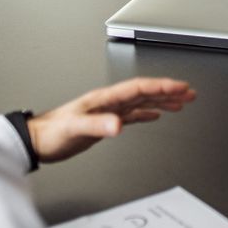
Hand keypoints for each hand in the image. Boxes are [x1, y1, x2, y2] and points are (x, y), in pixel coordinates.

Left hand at [27, 77, 195, 161]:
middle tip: (189, 92)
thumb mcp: (75, 128)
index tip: (180, 87)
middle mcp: (109, 102)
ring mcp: (108, 111)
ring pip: (142, 102)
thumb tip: (118, 125)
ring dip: (162, 100)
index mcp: (104, 99)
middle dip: (168, 91)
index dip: (161, 86)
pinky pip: (132, 114)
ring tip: (181, 101)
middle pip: (145, 92)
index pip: (138, 88)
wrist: (37, 140)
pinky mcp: (105, 122)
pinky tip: (155, 115)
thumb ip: (97, 126)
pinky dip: (147, 113)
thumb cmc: (52, 132)